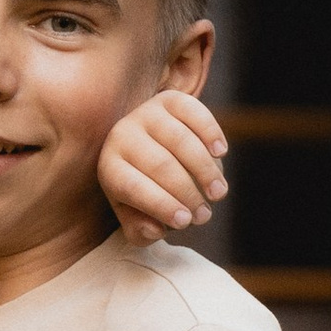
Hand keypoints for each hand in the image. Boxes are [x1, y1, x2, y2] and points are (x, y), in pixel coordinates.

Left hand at [101, 85, 227, 242]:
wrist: (146, 147)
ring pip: (181, 141)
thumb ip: (140, 230)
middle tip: (205, 215)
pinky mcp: (170, 99)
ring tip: (218, 194)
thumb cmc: (144, 191)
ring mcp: (146, 113)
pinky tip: (221, 154)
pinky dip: (211, 133)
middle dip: (187, 193)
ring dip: (205, 170)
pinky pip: (195, 114)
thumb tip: (155, 229)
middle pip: (160, 165)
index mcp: (109, 167)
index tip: (185, 222)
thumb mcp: (136, 216)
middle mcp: (121, 135)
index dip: (161, 206)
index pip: (132, 187)